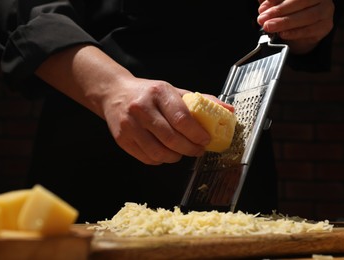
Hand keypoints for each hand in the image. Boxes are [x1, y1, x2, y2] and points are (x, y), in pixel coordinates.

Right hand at [102, 78, 233, 164]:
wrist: (115, 93)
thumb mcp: (174, 91)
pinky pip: (146, 158)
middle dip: (190, 149)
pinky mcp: (122, 138)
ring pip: (158, 152)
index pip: (182, 119)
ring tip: (181, 152)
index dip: (197, 134)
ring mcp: (129, 125)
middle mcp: (142, 108)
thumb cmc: (149, 93)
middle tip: (197, 150)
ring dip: (175, 157)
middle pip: (171, 139)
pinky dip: (160, 160)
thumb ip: (201, 101)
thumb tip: (228, 110)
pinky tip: (165, 153)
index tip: (206, 140)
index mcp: (159, 92)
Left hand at [257, 0, 334, 53]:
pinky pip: (310, 30)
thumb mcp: (277, 5)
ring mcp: (325, 10)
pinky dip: (294, 33)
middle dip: (278, 11)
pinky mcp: (325, 26)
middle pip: (301, 1)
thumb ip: (270, 2)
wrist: (299, 32)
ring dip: (285, 22)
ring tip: (269, 26)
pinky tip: (283, 34)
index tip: (263, 7)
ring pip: (307, 16)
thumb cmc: (288, 13)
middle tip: (263, 19)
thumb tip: (263, 5)